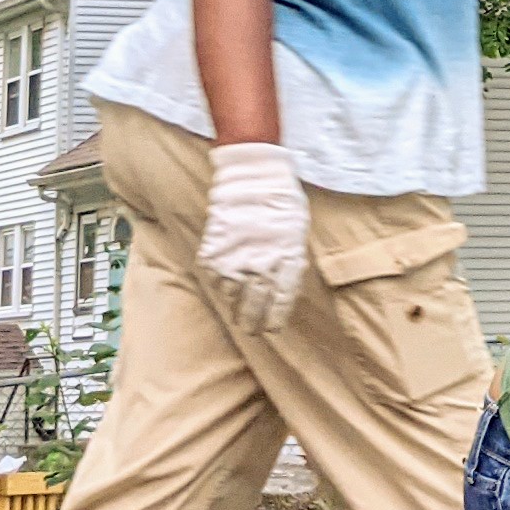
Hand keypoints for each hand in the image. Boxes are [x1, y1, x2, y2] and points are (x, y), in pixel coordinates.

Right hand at [198, 143, 311, 335]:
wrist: (252, 178)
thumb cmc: (282, 204)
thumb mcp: (297, 236)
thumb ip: (289, 265)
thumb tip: (281, 290)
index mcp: (287, 263)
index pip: (280, 304)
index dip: (274, 320)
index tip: (271, 329)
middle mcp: (260, 267)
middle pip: (254, 307)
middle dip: (252, 323)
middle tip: (250, 331)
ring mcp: (234, 262)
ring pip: (232, 297)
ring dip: (235, 305)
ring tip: (237, 311)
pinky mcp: (213, 255)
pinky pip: (215, 279)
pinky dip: (221, 284)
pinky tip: (226, 283)